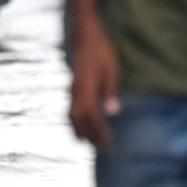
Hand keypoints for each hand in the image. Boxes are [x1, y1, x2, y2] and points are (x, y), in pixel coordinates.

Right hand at [69, 26, 121, 147]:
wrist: (85, 37)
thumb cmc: (101, 52)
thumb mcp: (111, 70)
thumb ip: (110, 92)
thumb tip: (113, 113)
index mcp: (85, 88)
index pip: (90, 116)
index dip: (98, 131)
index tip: (108, 143)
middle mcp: (76, 92)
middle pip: (79, 120)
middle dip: (90, 135)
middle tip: (103, 149)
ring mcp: (73, 90)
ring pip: (73, 116)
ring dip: (82, 131)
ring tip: (93, 143)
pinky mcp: (74, 89)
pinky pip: (73, 110)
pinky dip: (78, 122)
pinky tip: (86, 127)